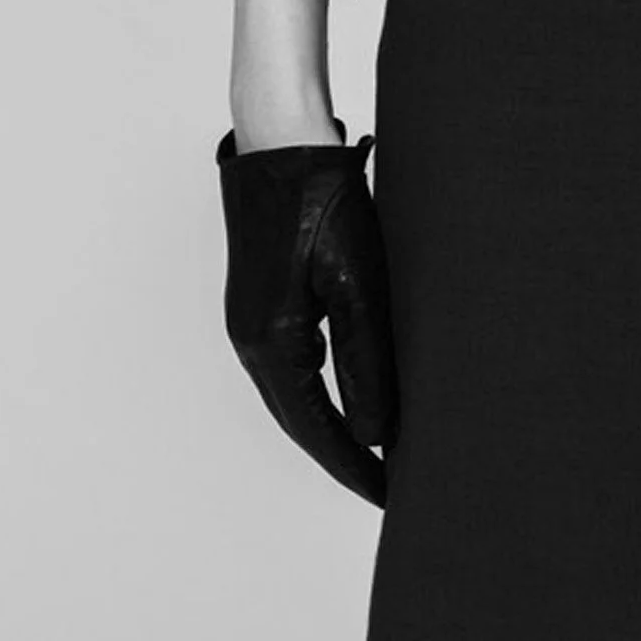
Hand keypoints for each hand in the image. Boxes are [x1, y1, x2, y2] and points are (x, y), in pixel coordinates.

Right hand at [216, 125, 396, 506]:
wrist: (280, 140)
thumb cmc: (324, 203)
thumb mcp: (359, 283)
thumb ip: (368, 361)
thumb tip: (379, 434)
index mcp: (273, 344)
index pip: (318, 430)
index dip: (355, 467)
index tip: (390, 499)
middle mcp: (252, 341)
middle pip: (300, 422)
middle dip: (343, 457)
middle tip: (389, 487)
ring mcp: (250, 322)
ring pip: (293, 397)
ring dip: (331, 427)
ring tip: (376, 452)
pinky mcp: (260, 301)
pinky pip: (291, 367)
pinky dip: (320, 393)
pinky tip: (349, 394)